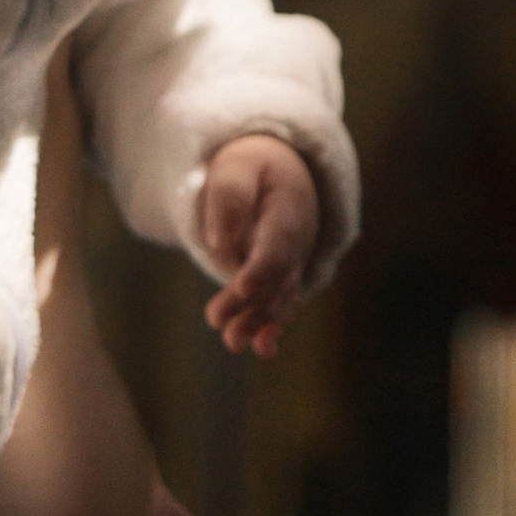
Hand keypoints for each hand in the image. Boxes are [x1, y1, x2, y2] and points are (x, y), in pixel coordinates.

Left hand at [200, 134, 318, 357]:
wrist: (276, 175)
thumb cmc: (250, 168)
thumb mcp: (236, 166)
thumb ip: (229, 197)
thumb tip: (220, 242)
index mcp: (290, 208)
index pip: (279, 241)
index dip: (263, 267)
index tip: (244, 287)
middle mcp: (298, 242)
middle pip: (278, 277)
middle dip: (251, 303)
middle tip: (217, 320)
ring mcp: (292, 263)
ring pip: (278, 298)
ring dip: (257, 322)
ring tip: (232, 341)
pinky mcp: (280, 281)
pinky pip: (277, 307)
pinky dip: (270, 328)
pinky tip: (261, 349)